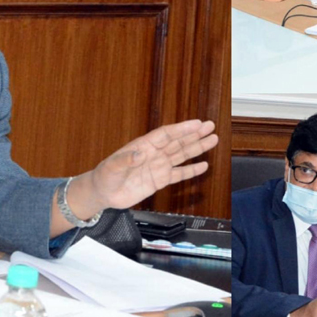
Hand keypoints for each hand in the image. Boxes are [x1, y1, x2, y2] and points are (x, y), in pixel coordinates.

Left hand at [70, 120, 217, 215]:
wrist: (104, 193)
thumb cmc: (106, 176)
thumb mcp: (112, 167)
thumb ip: (126, 160)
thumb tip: (138, 155)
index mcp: (144, 146)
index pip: (166, 134)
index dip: (182, 129)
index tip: (197, 123)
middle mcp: (154, 153)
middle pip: (178, 141)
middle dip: (195, 134)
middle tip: (210, 126)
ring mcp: (158, 166)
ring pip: (181, 155)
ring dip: (197, 148)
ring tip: (212, 140)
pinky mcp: (160, 180)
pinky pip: (179, 174)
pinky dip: (191, 170)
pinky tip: (203, 165)